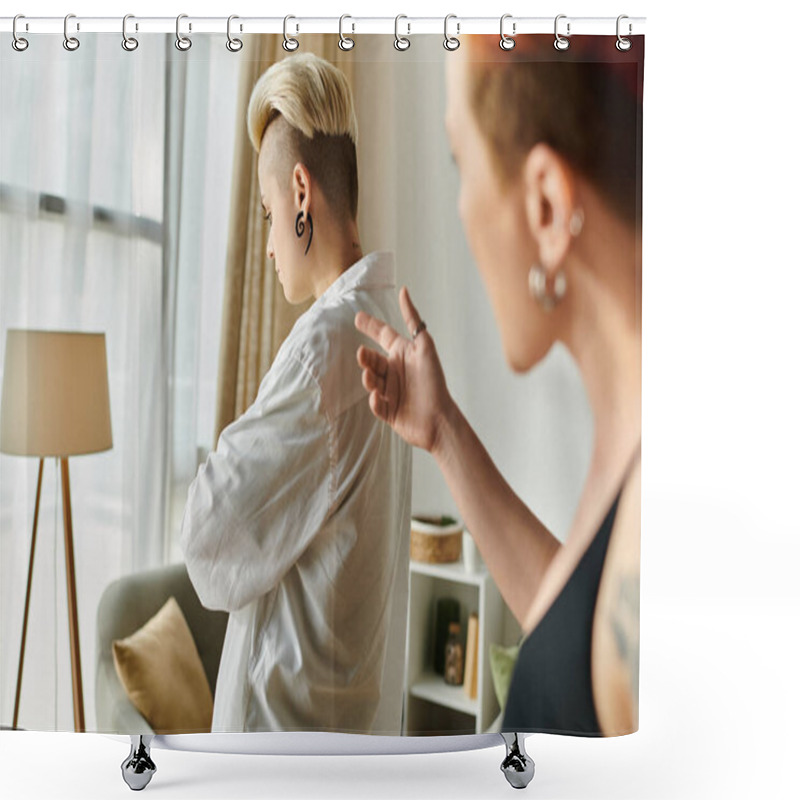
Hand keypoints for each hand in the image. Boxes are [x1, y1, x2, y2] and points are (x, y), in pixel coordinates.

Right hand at [355, 287, 452, 453]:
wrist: (439, 419)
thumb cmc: (435, 381)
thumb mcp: (425, 346)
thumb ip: (413, 319)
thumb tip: (404, 291)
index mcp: (403, 354)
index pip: (383, 335)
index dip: (370, 326)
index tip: (357, 317)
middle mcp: (395, 371)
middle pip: (372, 359)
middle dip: (365, 358)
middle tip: (363, 355)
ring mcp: (390, 391)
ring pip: (370, 381)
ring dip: (369, 379)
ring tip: (373, 380)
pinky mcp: (388, 411)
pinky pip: (375, 405)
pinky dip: (374, 402)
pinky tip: (378, 399)